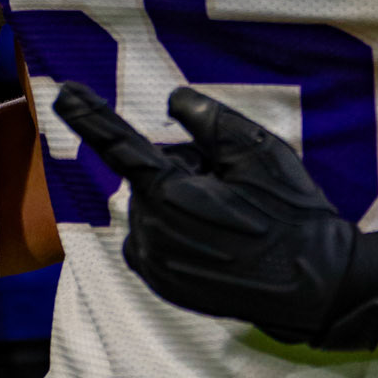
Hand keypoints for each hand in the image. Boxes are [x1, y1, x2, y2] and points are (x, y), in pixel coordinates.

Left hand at [53, 82, 377, 350]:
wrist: (314, 284)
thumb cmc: (290, 212)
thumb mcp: (257, 151)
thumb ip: (208, 121)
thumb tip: (173, 101)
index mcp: (169, 191)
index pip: (119, 143)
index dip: (90, 115)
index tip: (64, 93)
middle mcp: (150, 229)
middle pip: (150, 179)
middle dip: (182, 172)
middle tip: (231, 188)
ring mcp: (153, 262)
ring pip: (151, 210)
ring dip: (179, 204)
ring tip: (229, 219)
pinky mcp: (161, 284)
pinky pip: (152, 241)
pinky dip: (175, 232)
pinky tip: (216, 241)